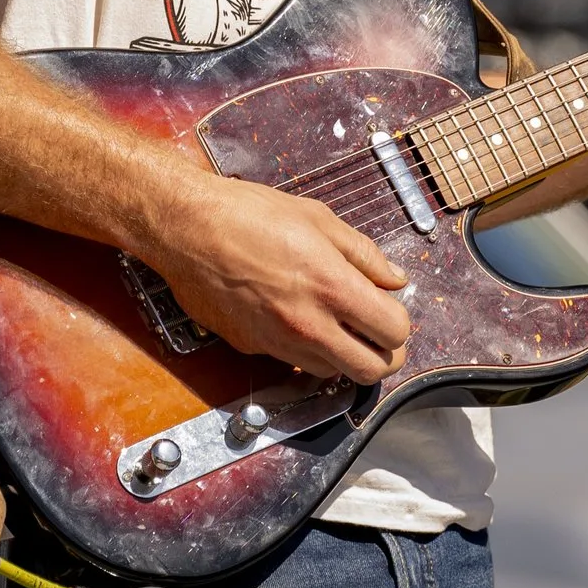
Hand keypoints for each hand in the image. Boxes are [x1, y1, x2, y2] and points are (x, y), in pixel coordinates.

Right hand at [139, 169, 411, 384]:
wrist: (187, 228)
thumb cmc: (247, 214)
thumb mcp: (318, 218)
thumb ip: (363, 254)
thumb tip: (394, 279)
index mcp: (332, 286)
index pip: (394, 332)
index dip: (399, 322)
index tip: (391, 308)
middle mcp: (308, 324)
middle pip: (371, 370)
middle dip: (383, 354)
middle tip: (377, 331)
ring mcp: (279, 342)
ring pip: (334, 373)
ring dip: (345, 355)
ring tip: (336, 321)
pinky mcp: (253, 348)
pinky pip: (295, 362)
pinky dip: (308, 350)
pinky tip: (299, 318)